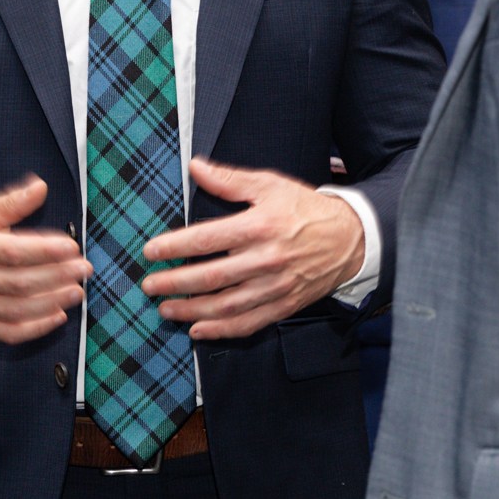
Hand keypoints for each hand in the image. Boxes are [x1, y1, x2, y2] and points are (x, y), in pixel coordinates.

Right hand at [0, 175, 90, 343]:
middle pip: (19, 282)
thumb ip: (11, 201)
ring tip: (76, 292)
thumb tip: (41, 187)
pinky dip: (34, 328)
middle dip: (57, 277)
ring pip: (16, 309)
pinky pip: (6, 332)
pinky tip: (56, 317)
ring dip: (51, 303)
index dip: (45, 251)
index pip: (13, 252)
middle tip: (83, 270)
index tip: (72, 247)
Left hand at [140, 156, 363, 339]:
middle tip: (149, 285)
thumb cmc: (304, 207)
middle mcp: (265, 259)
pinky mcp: (284, 305)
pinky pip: (248, 324)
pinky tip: (197, 329)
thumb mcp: (269, 184)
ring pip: (225, 305)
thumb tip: (195, 167)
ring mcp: (275, 286)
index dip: (174, 246)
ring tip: (165, 309)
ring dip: (191, 310)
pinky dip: (221, 331)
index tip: (150, 251)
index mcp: (258, 225)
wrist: (349, 237)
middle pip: (210, 276)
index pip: (206, 239)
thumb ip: (229, 179)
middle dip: (174, 283)